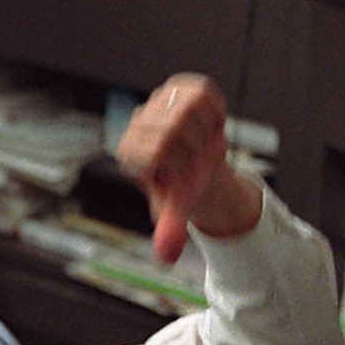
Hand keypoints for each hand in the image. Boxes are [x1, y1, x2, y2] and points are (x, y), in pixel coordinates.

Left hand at [117, 73, 261, 262]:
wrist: (196, 160)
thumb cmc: (184, 186)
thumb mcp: (177, 209)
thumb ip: (170, 230)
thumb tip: (166, 257)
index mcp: (130, 154)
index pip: (157, 151)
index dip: (184, 162)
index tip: (188, 168)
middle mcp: (135, 126)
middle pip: (172, 128)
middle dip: (197, 146)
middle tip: (201, 154)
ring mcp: (154, 103)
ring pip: (187, 106)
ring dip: (206, 127)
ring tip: (204, 139)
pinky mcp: (175, 87)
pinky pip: (201, 92)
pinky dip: (214, 109)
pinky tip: (209, 122)